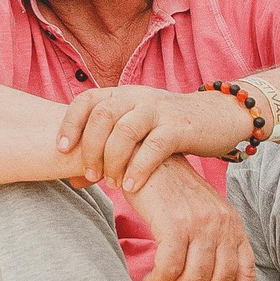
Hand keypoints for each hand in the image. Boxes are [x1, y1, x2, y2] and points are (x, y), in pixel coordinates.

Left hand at [57, 86, 251, 192]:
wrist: (219, 117)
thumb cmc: (170, 131)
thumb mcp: (136, 133)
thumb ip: (107, 151)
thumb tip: (73, 180)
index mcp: (123, 94)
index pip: (86, 101)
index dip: (69, 124)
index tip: (60, 150)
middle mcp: (138, 96)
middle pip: (101, 116)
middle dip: (89, 148)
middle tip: (89, 175)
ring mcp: (159, 110)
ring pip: (124, 131)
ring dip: (112, 160)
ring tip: (111, 183)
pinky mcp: (180, 126)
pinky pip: (153, 147)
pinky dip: (138, 168)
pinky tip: (131, 186)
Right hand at [125, 156, 254, 280]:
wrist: (146, 158)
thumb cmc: (169, 193)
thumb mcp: (200, 218)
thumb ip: (213, 248)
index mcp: (233, 224)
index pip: (246, 271)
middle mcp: (223, 224)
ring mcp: (201, 223)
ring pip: (194, 278)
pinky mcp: (176, 223)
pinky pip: (170, 268)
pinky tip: (151, 278)